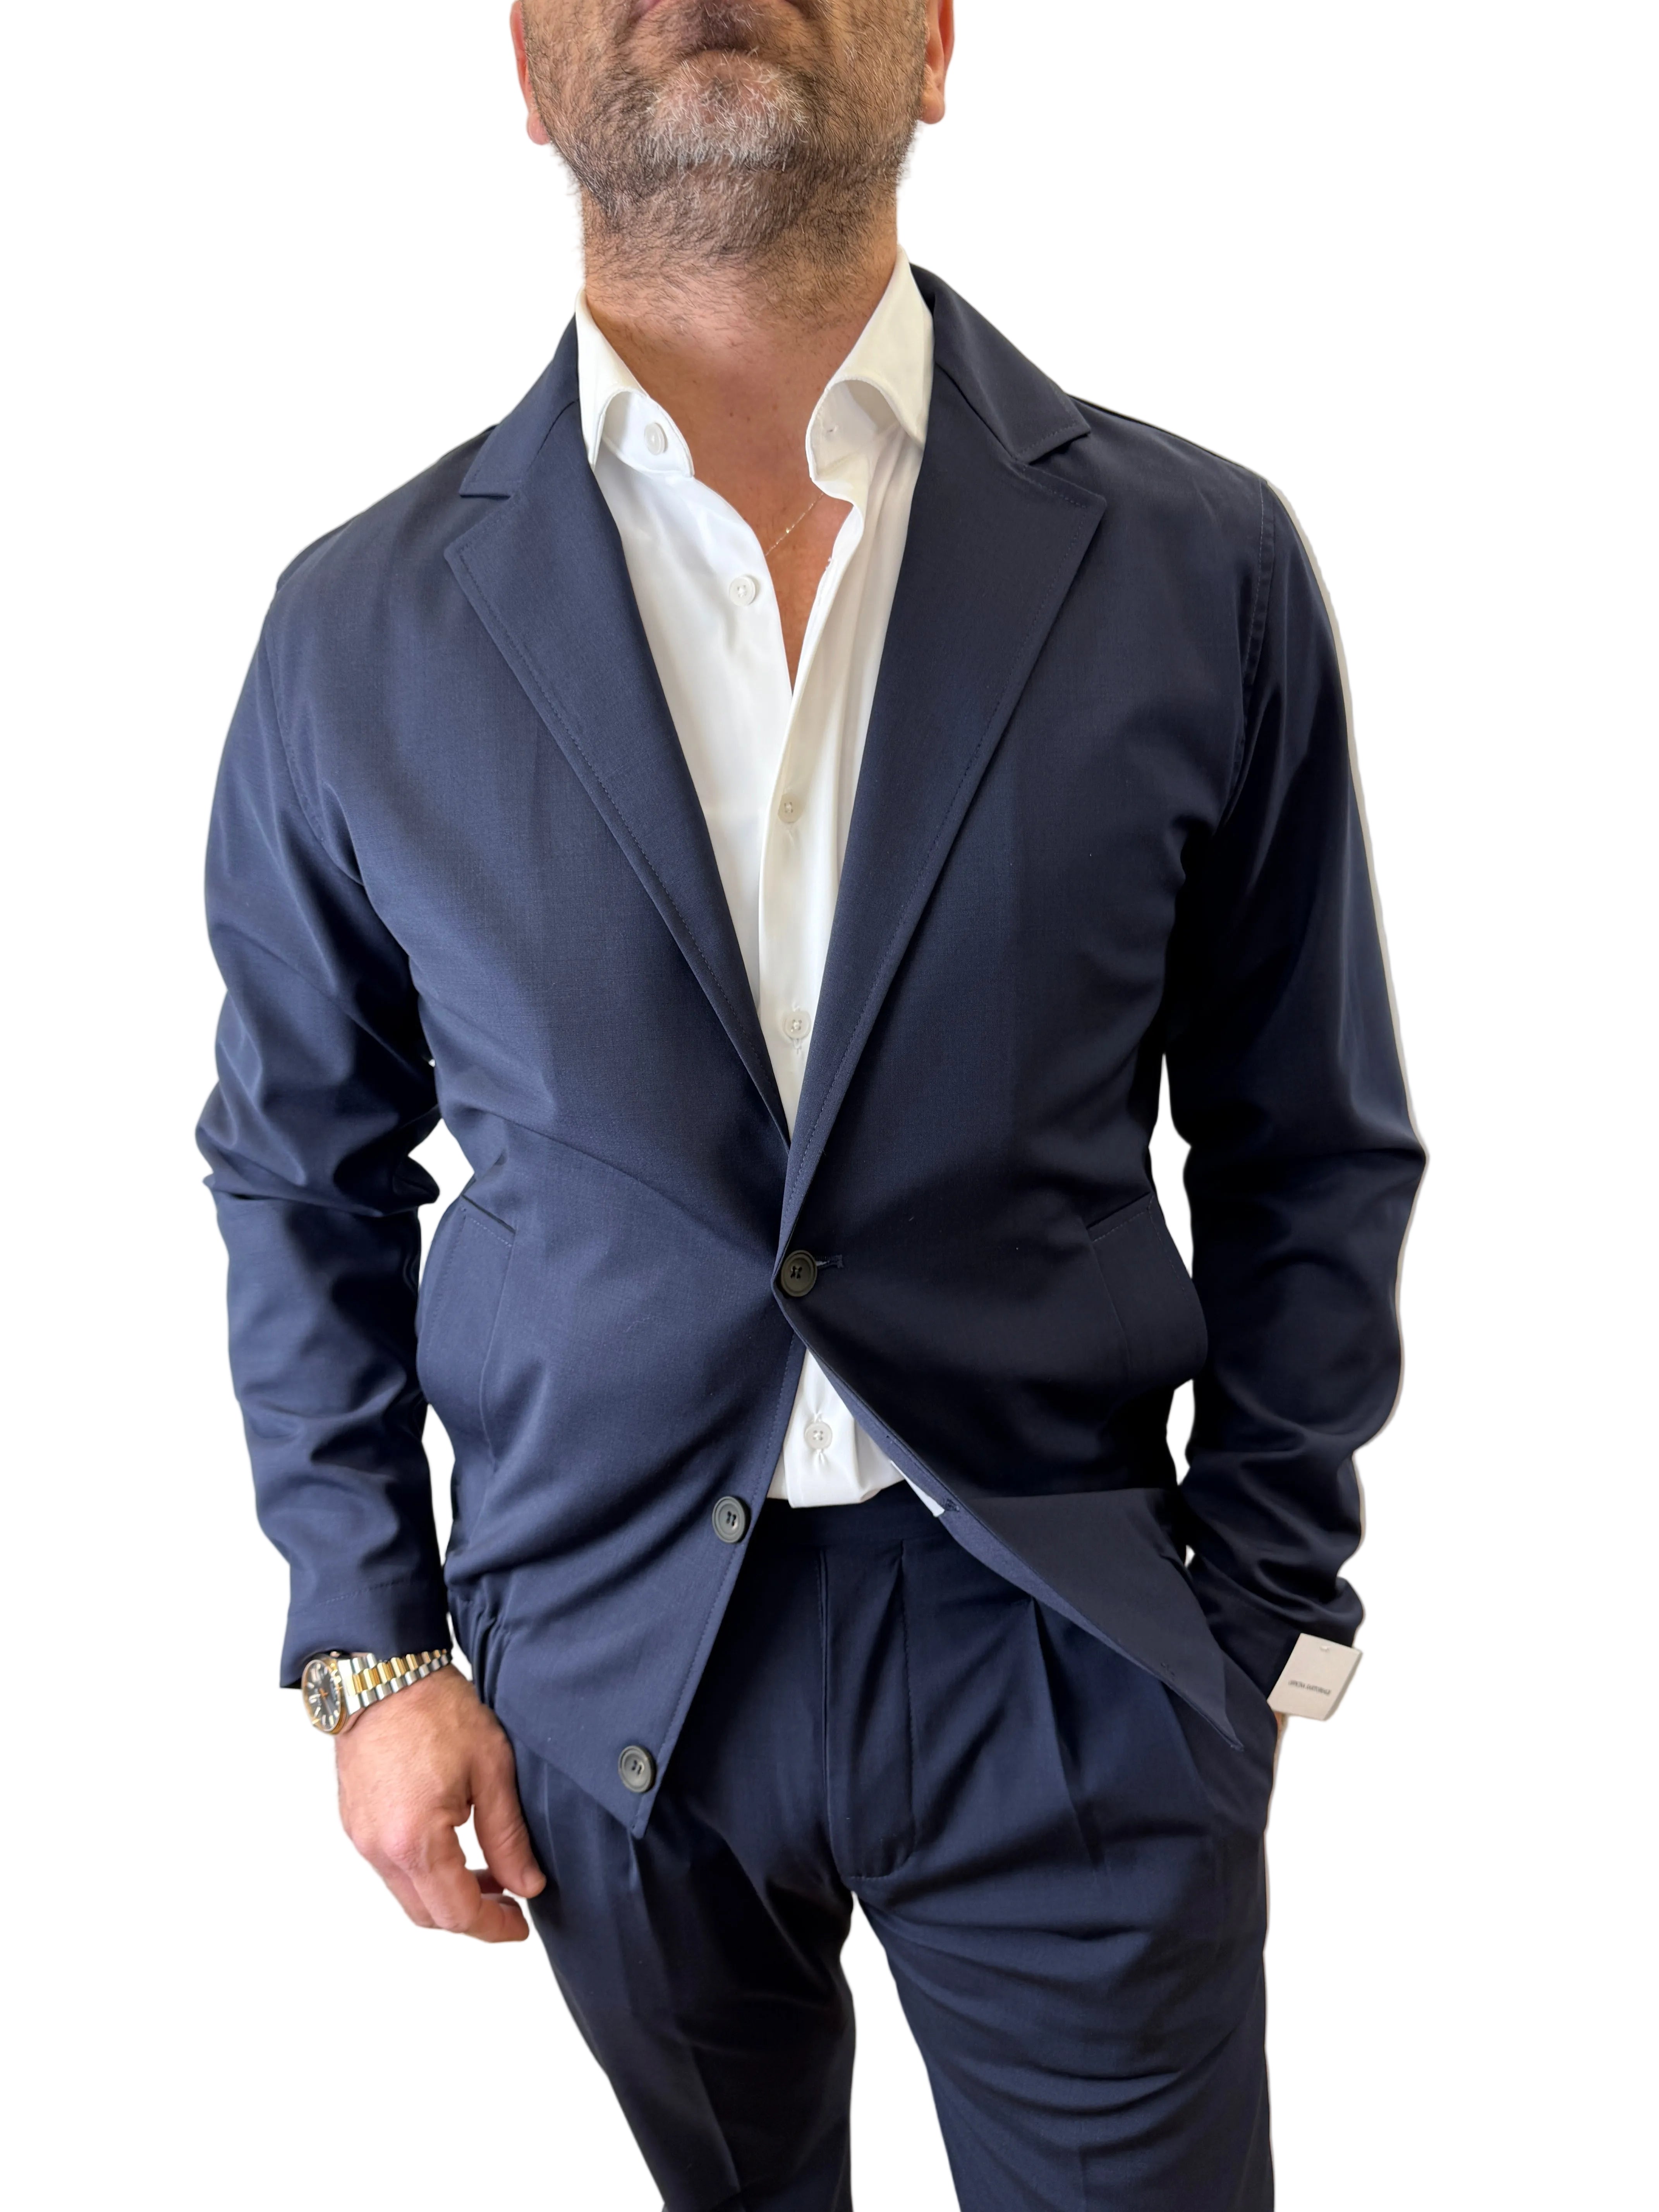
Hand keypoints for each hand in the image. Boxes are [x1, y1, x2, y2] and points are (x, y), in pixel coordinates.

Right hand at [335, 1666, 544, 1941]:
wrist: (382, 1673)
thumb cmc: (436, 1711)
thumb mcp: (491, 1770)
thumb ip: (508, 1837)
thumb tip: (527, 1885)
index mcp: (415, 1841)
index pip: (456, 1913)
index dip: (493, 1927)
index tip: (520, 1925)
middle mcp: (379, 1848)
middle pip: (426, 1913)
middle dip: (471, 1917)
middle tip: (510, 1903)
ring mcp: (361, 1836)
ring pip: (407, 1892)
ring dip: (446, 1893)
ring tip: (489, 1873)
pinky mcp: (354, 1821)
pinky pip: (391, 1865)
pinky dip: (423, 1870)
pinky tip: (453, 1848)